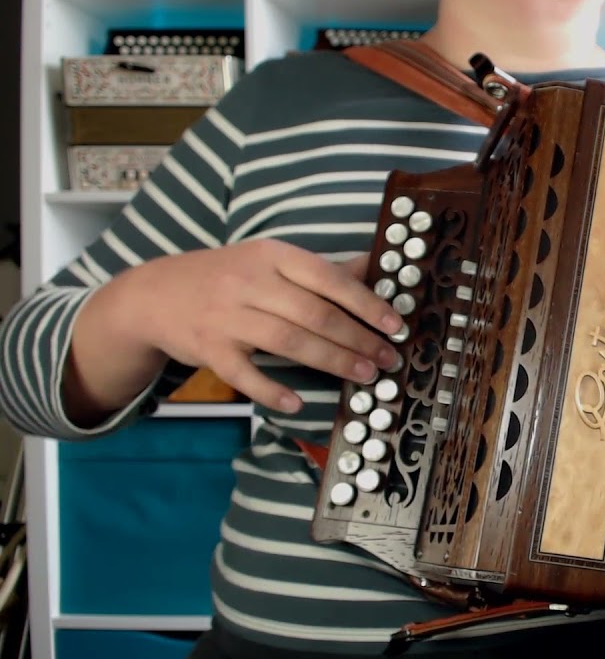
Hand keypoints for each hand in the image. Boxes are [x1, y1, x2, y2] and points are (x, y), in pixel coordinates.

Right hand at [123, 239, 402, 412]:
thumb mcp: (270, 260)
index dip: (366, 302)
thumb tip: (374, 266)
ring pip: (288, 341)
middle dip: (357, 339)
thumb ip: (320, 269)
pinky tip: (297, 403)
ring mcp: (227, 316)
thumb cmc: (227, 276)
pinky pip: (245, 374)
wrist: (155, 294)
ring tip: (364, 376)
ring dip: (332, 361)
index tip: (395, 324)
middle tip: (387, 359)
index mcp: (272, 255)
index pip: (328, 278)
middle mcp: (249, 282)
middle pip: (314, 313)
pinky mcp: (209, 348)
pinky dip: (271, 391)